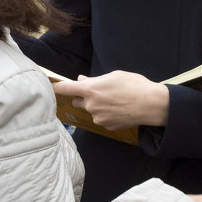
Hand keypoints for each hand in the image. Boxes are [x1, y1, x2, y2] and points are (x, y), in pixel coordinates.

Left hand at [52, 71, 169, 129]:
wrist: (151, 104)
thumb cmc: (134, 85)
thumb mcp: (114, 76)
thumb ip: (95, 80)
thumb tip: (81, 81)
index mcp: (91, 89)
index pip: (66, 89)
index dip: (56, 87)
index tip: (50, 87)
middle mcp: (91, 105)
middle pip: (78, 101)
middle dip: (85, 97)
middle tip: (101, 91)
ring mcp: (98, 118)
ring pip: (91, 110)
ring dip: (97, 106)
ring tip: (116, 100)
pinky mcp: (106, 126)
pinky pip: (101, 118)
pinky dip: (106, 114)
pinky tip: (119, 109)